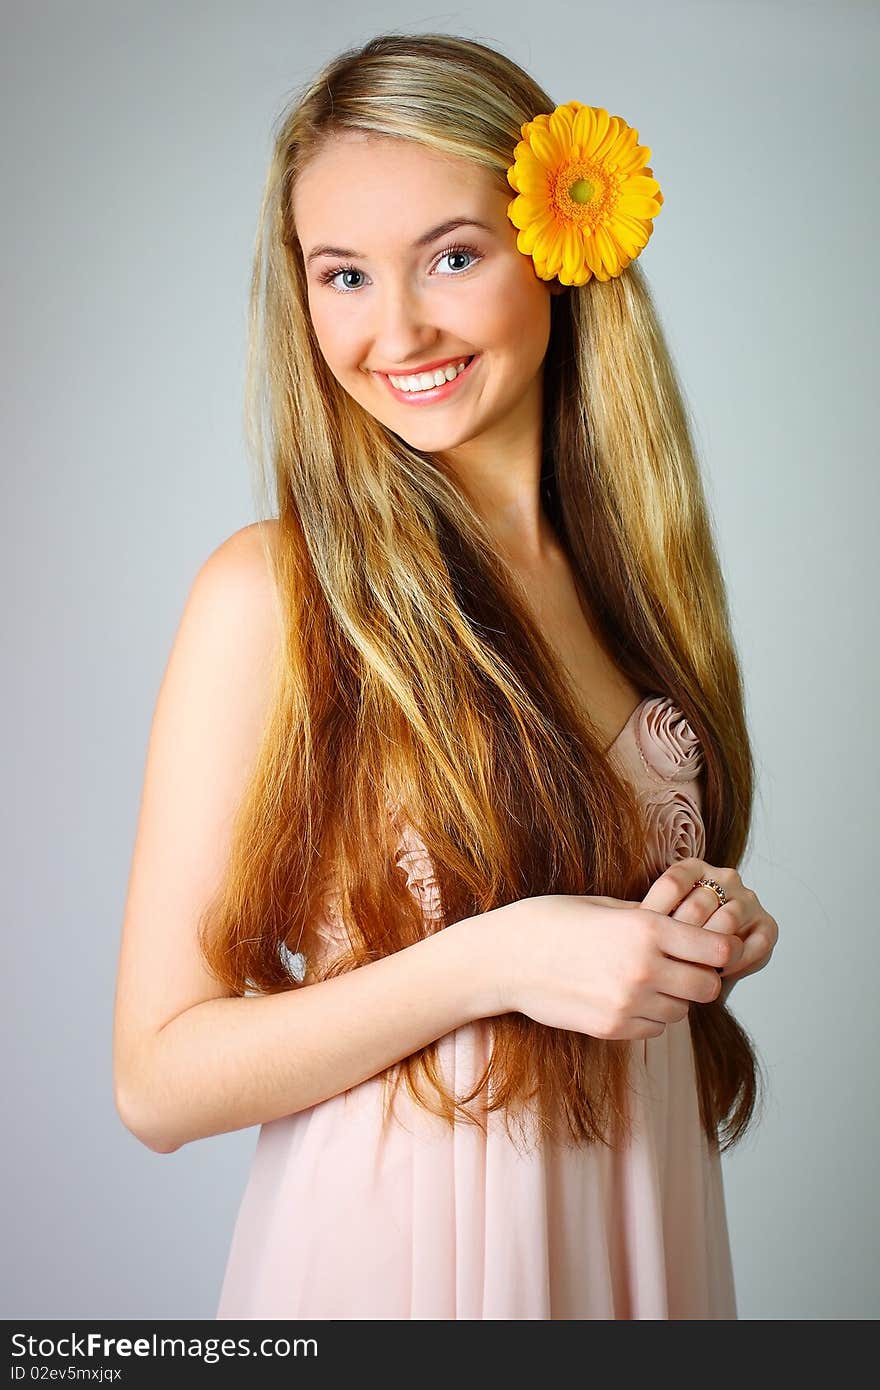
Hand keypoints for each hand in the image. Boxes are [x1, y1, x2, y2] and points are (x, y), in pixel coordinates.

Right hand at [491, 893, 744, 1039]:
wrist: (504, 959)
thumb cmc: (551, 921)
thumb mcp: (605, 904)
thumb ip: (649, 917)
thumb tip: (686, 925)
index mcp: (646, 929)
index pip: (718, 950)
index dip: (720, 948)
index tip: (708, 945)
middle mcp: (644, 969)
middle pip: (707, 987)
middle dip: (701, 977)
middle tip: (683, 966)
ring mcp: (628, 1004)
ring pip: (682, 1012)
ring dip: (676, 998)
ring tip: (650, 980)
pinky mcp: (612, 1028)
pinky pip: (655, 1028)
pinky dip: (651, 1016)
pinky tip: (627, 996)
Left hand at [640, 857, 778, 1004]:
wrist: (694, 968)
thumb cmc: (666, 944)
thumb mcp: (651, 925)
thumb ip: (643, 917)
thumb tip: (627, 918)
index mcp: (695, 869)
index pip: (675, 882)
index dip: (658, 911)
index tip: (643, 938)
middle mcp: (726, 879)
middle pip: (701, 902)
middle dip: (681, 935)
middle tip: (663, 960)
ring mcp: (749, 901)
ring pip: (728, 919)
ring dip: (708, 948)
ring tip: (690, 969)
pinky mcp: (767, 928)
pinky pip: (755, 942)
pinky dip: (736, 959)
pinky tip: (717, 974)